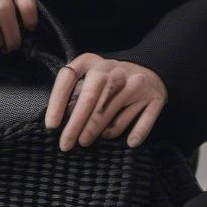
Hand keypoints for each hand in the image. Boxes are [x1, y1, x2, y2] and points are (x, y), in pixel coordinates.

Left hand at [44, 54, 167, 150]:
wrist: (150, 71)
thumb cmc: (110, 81)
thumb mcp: (90, 79)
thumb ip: (76, 95)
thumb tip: (61, 124)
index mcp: (92, 61)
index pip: (68, 77)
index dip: (58, 102)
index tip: (51, 125)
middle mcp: (113, 69)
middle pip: (91, 96)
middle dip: (77, 124)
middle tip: (67, 144)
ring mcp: (136, 82)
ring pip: (112, 110)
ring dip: (98, 131)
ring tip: (87, 141)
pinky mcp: (154, 97)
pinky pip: (143, 120)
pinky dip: (136, 133)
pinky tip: (129, 143)